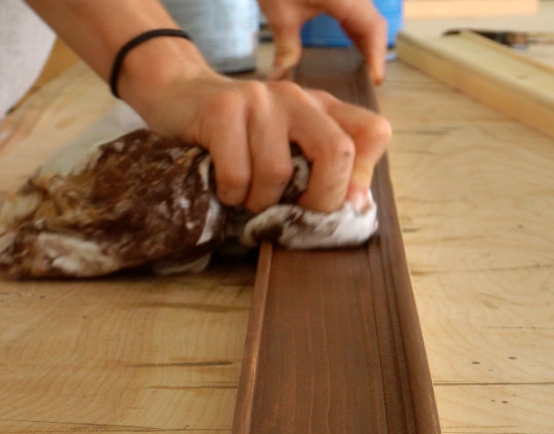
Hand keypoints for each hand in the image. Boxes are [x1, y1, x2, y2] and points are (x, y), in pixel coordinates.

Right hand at [123, 41, 390, 212]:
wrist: (179, 96)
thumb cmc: (241, 137)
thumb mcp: (288, 148)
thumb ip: (324, 171)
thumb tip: (354, 206)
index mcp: (323, 108)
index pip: (374, 132)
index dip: (362, 176)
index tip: (339, 203)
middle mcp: (299, 98)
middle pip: (336, 151)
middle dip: (318, 200)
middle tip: (295, 217)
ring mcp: (261, 99)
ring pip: (278, 173)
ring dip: (260, 203)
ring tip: (248, 198)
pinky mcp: (223, 109)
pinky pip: (238, 175)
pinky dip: (232, 195)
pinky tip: (226, 188)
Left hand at [258, 0, 388, 84]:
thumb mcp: (279, 14)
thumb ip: (286, 48)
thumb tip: (279, 77)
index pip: (372, 27)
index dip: (377, 54)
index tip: (376, 79)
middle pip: (374, 22)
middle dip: (374, 50)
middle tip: (371, 77)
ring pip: (369, 14)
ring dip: (367, 38)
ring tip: (364, 63)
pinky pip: (358, 6)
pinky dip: (357, 25)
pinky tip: (350, 38)